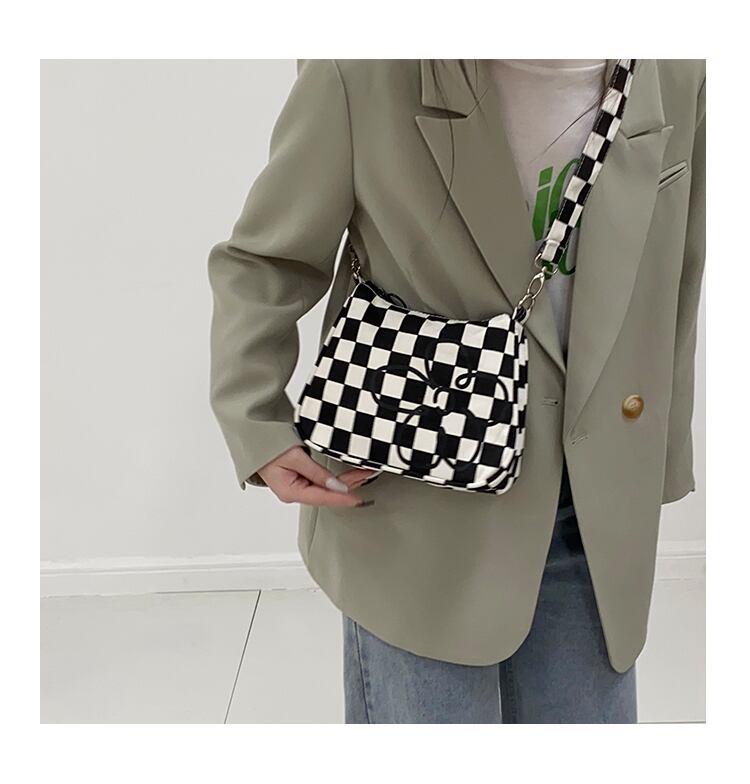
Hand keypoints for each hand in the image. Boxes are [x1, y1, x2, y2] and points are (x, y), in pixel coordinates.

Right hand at [257, 446, 377, 506]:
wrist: (253, 436)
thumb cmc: (267, 445)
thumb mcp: (294, 457)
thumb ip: (316, 472)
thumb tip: (337, 486)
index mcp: (290, 491)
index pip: (322, 498)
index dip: (343, 498)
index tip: (359, 499)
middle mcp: (294, 492)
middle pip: (327, 493)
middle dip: (349, 485)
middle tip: (367, 475)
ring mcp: (297, 486)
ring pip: (326, 488)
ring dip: (344, 481)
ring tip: (362, 474)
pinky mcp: (299, 478)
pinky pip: (321, 481)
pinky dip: (334, 478)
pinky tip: (346, 476)